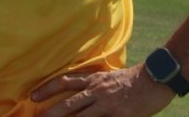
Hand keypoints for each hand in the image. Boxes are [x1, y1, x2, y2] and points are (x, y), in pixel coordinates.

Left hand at [32, 65, 173, 115]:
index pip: (64, 82)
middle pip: (69, 103)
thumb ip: (93, 83)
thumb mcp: (108, 76)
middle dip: (51, 112)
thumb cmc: (132, 79)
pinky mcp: (119, 116)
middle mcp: (97, 91)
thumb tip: (78, 89)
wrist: (155, 79)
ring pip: (81, 116)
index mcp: (93, 80)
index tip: (33, 96)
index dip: (47, 89)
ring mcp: (108, 105)